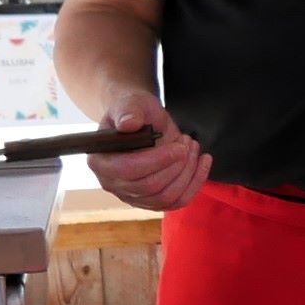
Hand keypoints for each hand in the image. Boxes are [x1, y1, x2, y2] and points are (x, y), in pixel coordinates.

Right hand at [87, 90, 210, 212]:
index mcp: (101, 161)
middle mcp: (113, 184)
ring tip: (192, 147)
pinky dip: (196, 182)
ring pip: (167, 197)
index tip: (179, 147)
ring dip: (188, 172)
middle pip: (150, 187)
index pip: (127, 170)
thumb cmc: (134, 111)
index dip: (156, 160)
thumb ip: (128, 112)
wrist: (143, 120)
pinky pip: (178, 201)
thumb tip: (128, 124)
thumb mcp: (131, 103)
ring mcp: (133, 196)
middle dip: (176, 165)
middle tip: (187, 142)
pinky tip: (203, 161)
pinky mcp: (153, 200)